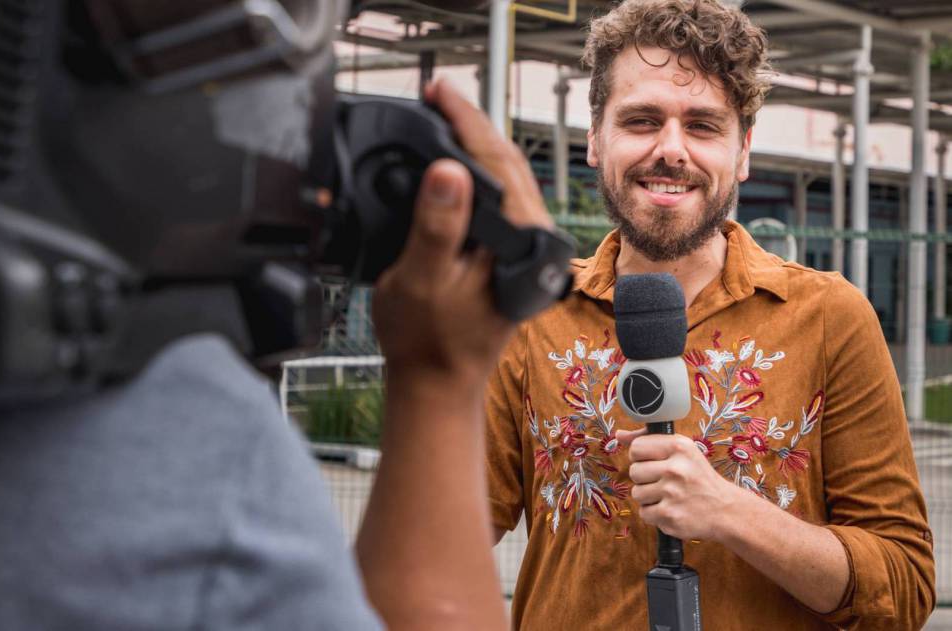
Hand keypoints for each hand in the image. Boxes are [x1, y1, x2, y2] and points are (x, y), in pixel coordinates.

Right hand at [372, 79, 551, 388]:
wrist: (437, 383)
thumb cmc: (426, 339)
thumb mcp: (420, 279)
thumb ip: (437, 226)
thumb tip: (447, 171)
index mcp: (518, 238)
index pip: (494, 158)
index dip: (463, 118)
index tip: (438, 90)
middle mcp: (531, 237)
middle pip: (504, 160)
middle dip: (470, 123)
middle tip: (437, 95)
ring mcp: (523, 246)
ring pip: (503, 177)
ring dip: (474, 145)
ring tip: (442, 119)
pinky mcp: (510, 253)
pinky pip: (496, 197)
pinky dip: (474, 173)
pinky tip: (453, 167)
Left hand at [617, 428, 742, 541]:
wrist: (726, 510)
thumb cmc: (699, 478)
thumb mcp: (682, 451)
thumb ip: (649, 441)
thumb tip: (619, 434)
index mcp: (679, 447)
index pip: (636, 447)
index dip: (641, 457)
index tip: (654, 463)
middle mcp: (676, 469)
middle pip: (634, 471)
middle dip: (645, 478)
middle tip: (665, 482)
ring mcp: (672, 494)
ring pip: (636, 493)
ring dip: (649, 497)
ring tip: (669, 496)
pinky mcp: (669, 516)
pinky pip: (644, 513)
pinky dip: (655, 514)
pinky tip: (671, 509)